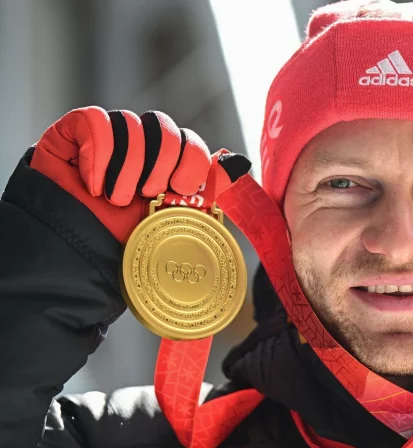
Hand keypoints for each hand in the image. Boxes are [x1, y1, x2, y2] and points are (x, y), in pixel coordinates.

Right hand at [30, 106, 250, 241]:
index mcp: (165, 163)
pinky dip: (98, 156)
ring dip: (128, 167)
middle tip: (147, 195)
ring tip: (116, 198)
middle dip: (161, 162)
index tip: (181, 188)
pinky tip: (94, 185)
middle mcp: (137, 145)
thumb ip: (205, 190)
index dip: (191, 158)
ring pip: (130, 122)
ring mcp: (105, 137)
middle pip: (163, 124)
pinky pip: (95, 122)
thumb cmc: (122, 244)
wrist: (74, 259)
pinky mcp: (71, 133)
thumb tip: (239, 164)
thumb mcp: (173, 219)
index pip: (188, 139)